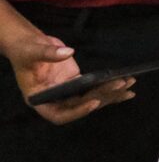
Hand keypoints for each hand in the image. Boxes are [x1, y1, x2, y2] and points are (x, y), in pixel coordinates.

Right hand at [7, 31, 134, 124]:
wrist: (31, 46)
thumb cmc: (25, 51)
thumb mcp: (32, 52)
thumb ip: (48, 53)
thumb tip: (67, 53)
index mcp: (40, 100)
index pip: (59, 115)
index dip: (77, 111)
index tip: (93, 102)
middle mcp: (55, 101)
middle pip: (81, 105)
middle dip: (102, 96)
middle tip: (120, 84)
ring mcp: (68, 93)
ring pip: (92, 99)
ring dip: (111, 93)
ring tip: (129, 84)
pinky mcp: (77, 83)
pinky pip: (95, 89)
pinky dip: (110, 88)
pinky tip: (127, 84)